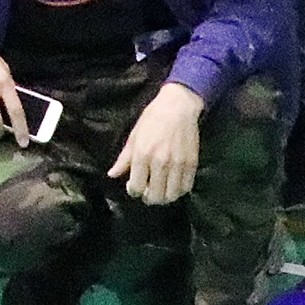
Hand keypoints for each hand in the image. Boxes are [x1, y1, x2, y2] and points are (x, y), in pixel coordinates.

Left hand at [110, 80, 204, 205]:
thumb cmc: (153, 119)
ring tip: (160, 190)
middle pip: (154, 196)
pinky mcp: (192, 163)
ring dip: (164, 197)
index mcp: (143, 154)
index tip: (133, 186)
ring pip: (171, 196)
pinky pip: (186, 188)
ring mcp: (178, 164)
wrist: (178, 106)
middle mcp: (160, 162)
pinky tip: (173, 184)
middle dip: (148, 198)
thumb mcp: (134, 136)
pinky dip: (179, 191)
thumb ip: (124, 159)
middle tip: (147, 192)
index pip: (136, 187)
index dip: (133, 191)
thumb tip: (112, 174)